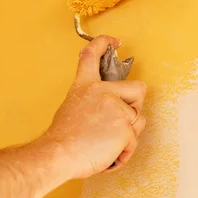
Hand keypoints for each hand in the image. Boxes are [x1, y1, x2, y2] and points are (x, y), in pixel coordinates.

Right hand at [43, 35, 146, 179]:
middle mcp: (103, 91)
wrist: (59, 154)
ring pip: (139, 119)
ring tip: (108, 141)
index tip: (114, 42)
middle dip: (135, 105)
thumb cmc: (63, 137)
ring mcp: (116, 108)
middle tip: (118, 121)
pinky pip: (134, 140)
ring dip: (129, 133)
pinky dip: (124, 151)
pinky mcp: (125, 127)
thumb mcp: (72, 104)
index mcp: (86, 84)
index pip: (93, 54)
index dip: (104, 43)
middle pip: (138, 89)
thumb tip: (105, 104)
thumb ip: (91, 98)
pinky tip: (109, 153)